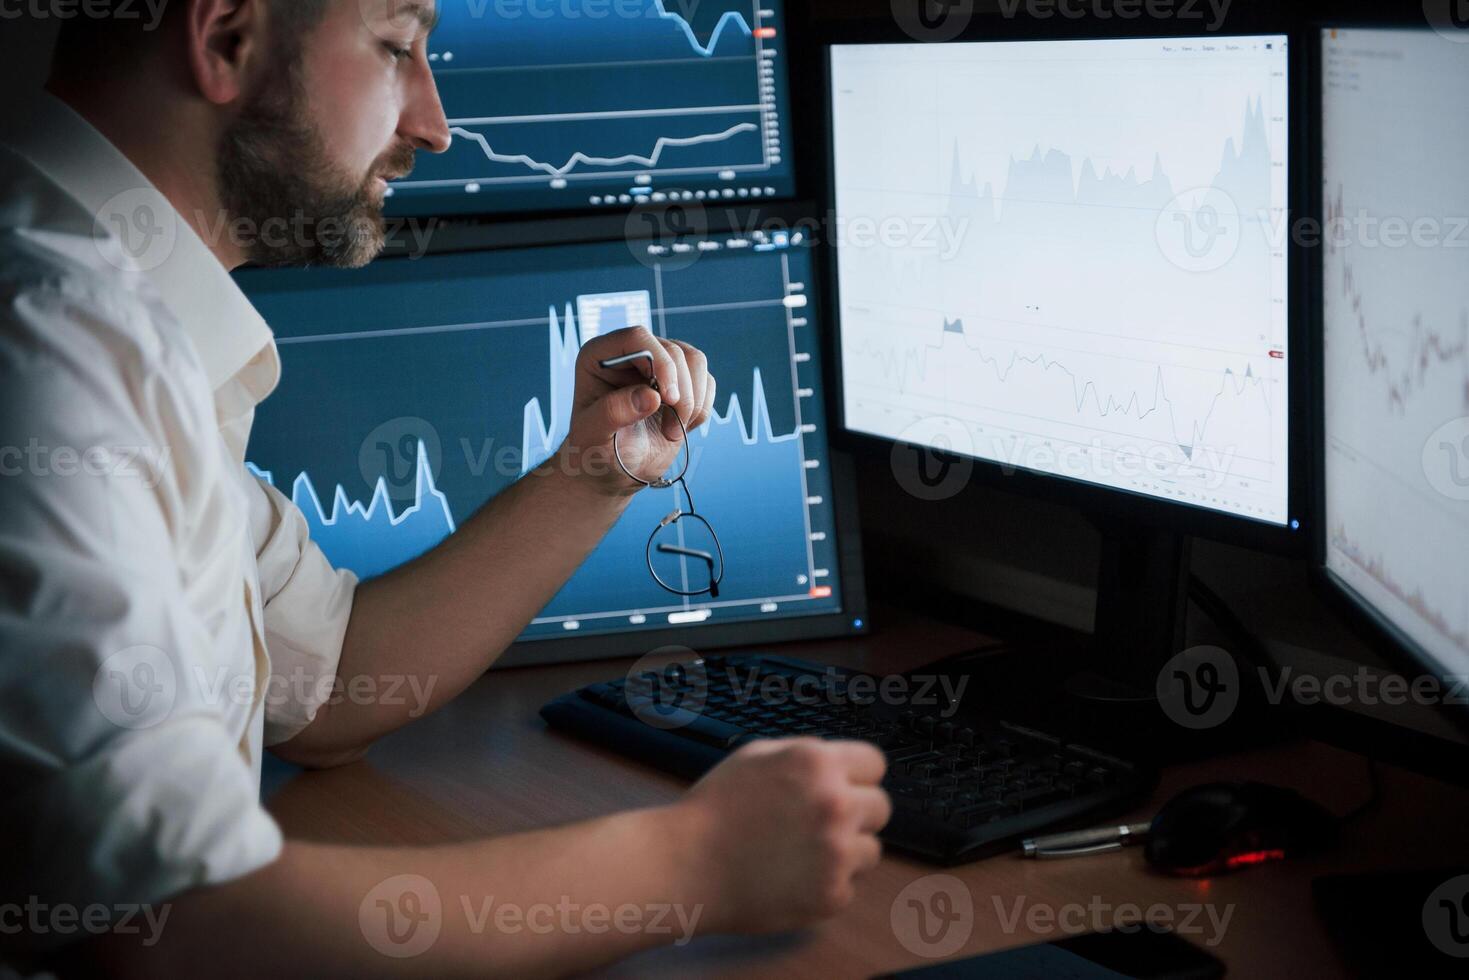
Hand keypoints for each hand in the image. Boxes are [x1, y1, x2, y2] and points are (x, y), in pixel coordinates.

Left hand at [558, 326, 716, 495]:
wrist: (614, 471)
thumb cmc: (595, 451)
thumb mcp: (593, 437)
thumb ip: (613, 413)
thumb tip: (650, 396)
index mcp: (599, 356)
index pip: (638, 338)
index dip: (660, 362)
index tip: (668, 398)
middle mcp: (630, 354)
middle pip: (673, 350)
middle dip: (680, 392)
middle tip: (671, 430)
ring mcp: (657, 365)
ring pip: (695, 361)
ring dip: (693, 401)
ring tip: (673, 431)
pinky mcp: (679, 381)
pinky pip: (705, 381)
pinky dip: (701, 408)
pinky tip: (679, 428)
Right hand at [677, 738, 890, 933]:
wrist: (685, 864)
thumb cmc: (714, 809)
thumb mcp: (756, 755)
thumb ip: (805, 755)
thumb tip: (840, 764)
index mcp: (818, 763)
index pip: (875, 764)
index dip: (857, 776)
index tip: (845, 788)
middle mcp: (836, 804)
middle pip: (881, 807)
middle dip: (856, 813)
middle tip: (819, 824)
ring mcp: (837, 853)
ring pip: (871, 850)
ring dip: (845, 851)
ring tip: (800, 853)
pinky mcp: (832, 894)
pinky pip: (849, 886)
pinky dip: (826, 884)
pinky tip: (791, 877)